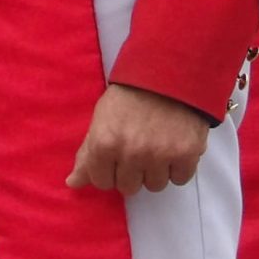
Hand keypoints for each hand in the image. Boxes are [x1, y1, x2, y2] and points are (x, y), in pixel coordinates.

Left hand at [67, 82, 210, 194]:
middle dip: (133, 171)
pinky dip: (179, 166)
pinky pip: (180, 178)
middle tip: (140, 147)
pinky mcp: (186, 154)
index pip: (102, 182)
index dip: (110, 169)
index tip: (118, 153)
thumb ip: (87, 154)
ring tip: (159, 144)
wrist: (169, 71)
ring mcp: (159, 156)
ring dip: (156, 170)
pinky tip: (175, 146)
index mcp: (105, 144)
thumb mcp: (101, 118)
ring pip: (155, 185)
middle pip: (129, 187)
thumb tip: (73, 184)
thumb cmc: (130, 93)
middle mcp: (131, 154)